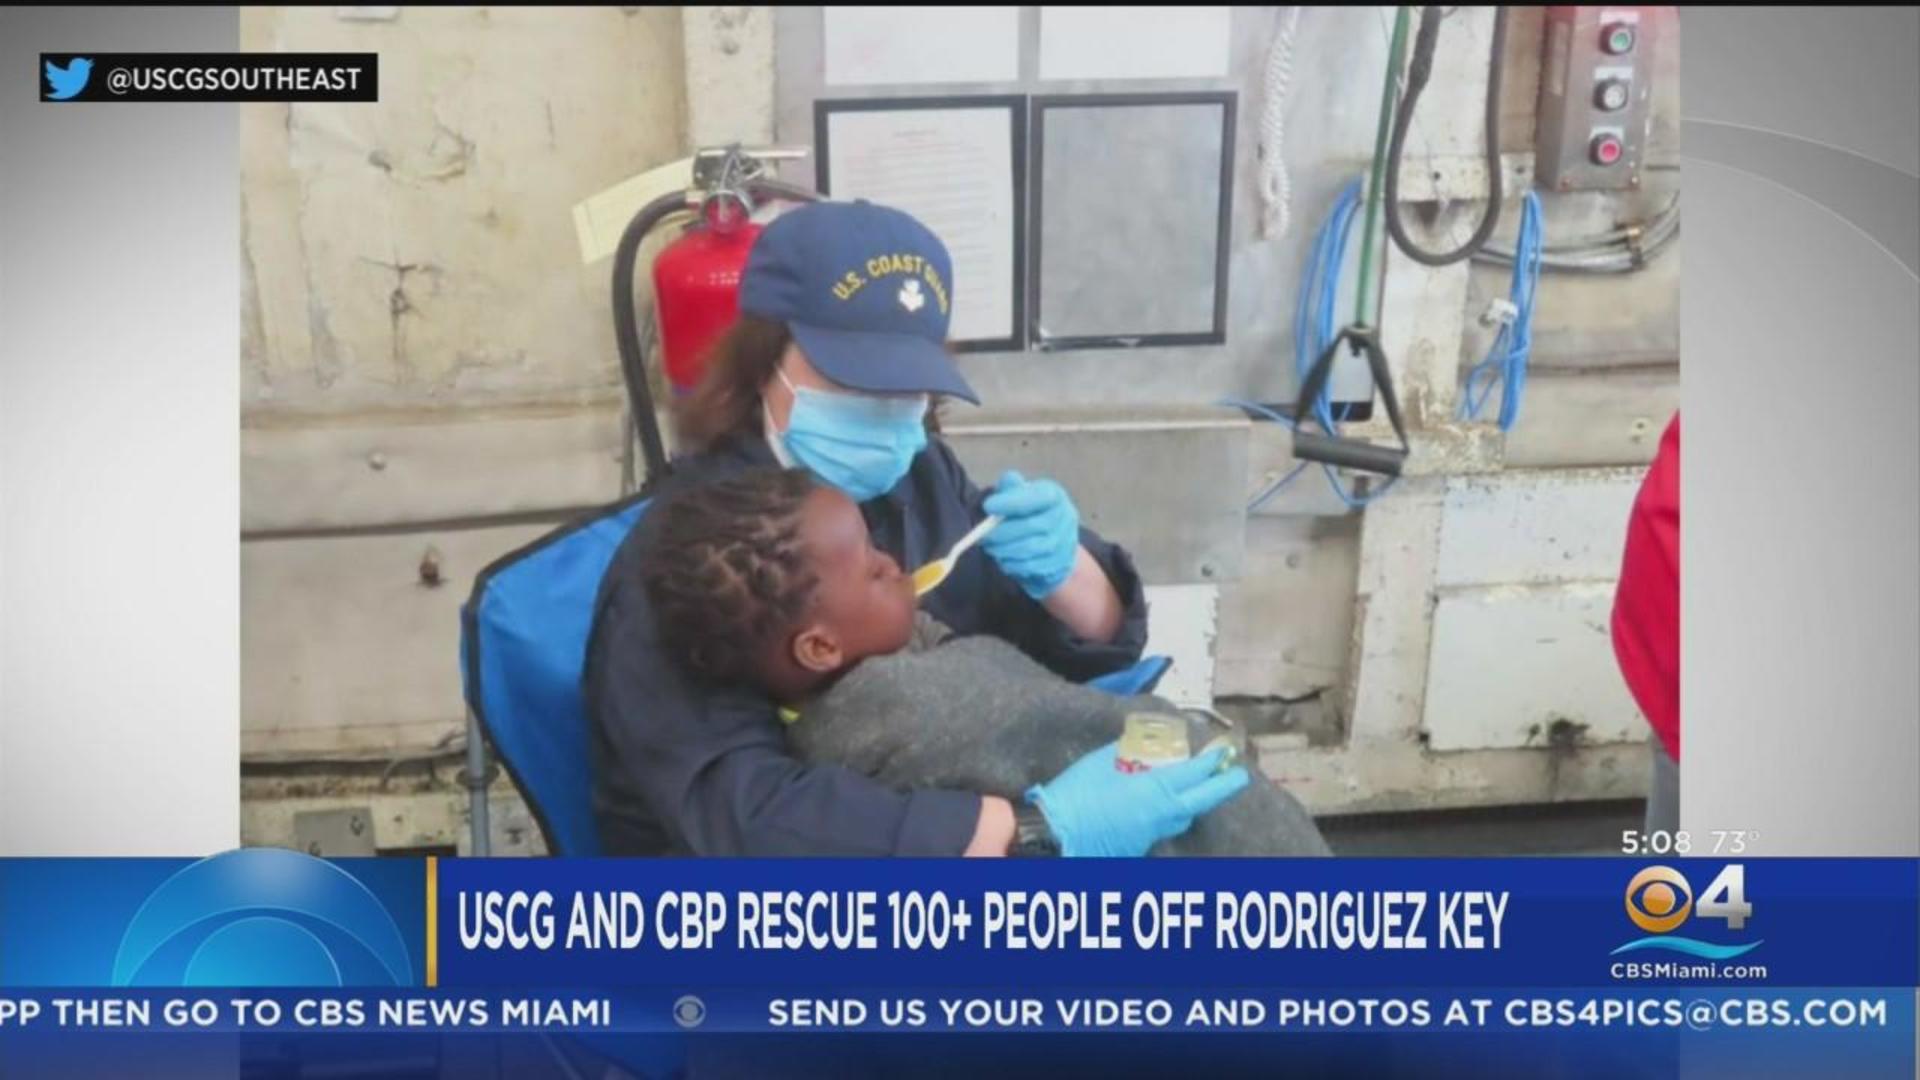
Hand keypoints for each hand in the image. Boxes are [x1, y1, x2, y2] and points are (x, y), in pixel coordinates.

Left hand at [981, 470, 1080, 599]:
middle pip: (1032, 526)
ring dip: (1004, 550)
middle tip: (983, 536)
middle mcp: (1064, 518)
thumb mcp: (1022, 494)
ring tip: (991, 547)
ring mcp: (1064, 543)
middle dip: (1002, 532)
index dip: (1010, 502)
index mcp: (1054, 496)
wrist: (1055, 541)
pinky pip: (1031, 567)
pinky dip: (1012, 564)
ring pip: (1030, 549)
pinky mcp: (1058, 564)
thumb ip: (1013, 487)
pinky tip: (1003, 558)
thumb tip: (1008, 480)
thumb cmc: (1031, 512)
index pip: (1035, 498)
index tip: (988, 505)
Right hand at [1025, 743, 1250, 856]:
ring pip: (1182, 818)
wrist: (1055, 835)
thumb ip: (1126, 753)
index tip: (1224, 752)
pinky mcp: (1139, 848)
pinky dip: (1166, 816)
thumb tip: (1137, 746)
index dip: (1211, 762)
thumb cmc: (1075, 793)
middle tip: (1240, 775)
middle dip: (1223, 786)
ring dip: (1192, 803)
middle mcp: (1161, 816)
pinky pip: (1161, 829)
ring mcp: (1151, 835)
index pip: (1194, 774)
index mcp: (1154, 790)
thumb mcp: (1100, 762)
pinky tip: (1157, 807)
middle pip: (1202, 801)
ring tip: (1196, 787)